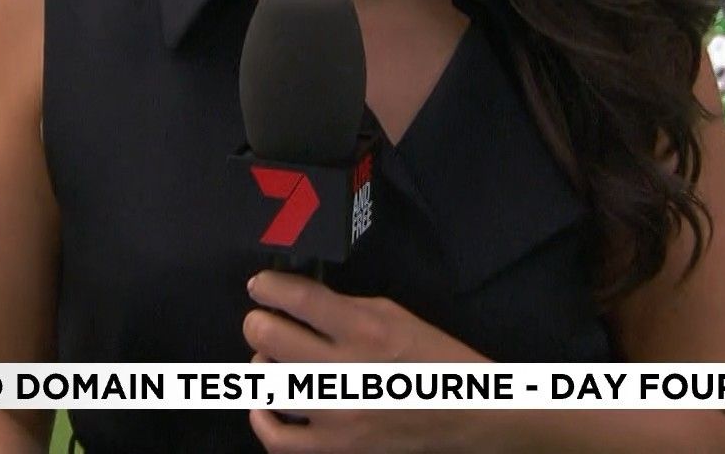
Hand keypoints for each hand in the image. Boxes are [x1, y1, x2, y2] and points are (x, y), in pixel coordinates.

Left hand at [243, 272, 484, 452]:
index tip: (260, 286)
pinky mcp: (334, 448)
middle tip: (264, 322)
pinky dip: (262, 418)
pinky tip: (267, 404)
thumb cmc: (433, 360)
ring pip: (267, 382)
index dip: (267, 286)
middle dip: (258, 322)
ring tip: (275, 360)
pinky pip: (276, 438)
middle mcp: (344, 368)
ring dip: (264, 365)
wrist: (466, 416)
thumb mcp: (395, 316)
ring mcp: (335, 414)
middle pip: (269, 336)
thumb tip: (299, 303)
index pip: (297, 298)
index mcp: (365, 328)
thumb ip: (346, 308)